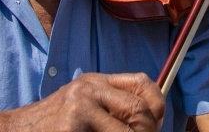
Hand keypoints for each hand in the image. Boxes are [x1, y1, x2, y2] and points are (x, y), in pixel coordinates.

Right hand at [4, 73, 164, 131]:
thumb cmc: (51, 125)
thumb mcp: (83, 104)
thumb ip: (112, 106)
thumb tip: (153, 120)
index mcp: (95, 81)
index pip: (142, 83)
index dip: (157, 106)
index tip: (156, 124)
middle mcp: (89, 89)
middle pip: (139, 110)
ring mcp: (79, 109)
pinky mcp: (71, 128)